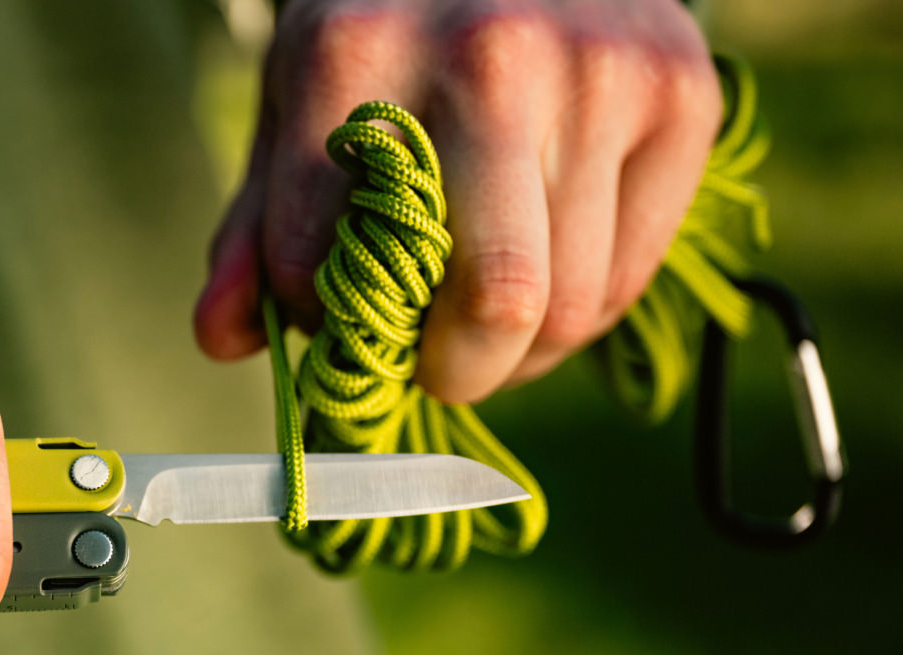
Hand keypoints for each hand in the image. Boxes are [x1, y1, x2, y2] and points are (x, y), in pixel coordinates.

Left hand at [194, 0, 719, 401]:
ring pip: (569, 309)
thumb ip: (257, 227)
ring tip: (480, 312)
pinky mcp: (682, 96)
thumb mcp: (297, 101)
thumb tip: (220, 339)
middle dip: (452, 371)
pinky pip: (630, 278)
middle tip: (431, 364)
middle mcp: (490, 59)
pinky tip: (543, 265)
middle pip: (494, 304)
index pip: (320, 266)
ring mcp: (601, 75)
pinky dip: (580, 308)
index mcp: (356, 54)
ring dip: (517, 351)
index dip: (324, 324)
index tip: (340, 317)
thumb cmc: (388, 33)